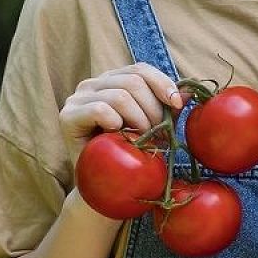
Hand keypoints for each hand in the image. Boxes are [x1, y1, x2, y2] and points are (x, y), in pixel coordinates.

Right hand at [58, 62, 183, 166]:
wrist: (101, 188)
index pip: (140, 69)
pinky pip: (100, 109)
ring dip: (138, 120)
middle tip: (157, 134)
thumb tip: (190, 91)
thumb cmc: (127, 155)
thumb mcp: (151, 127)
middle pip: (133, 81)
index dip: (162, 83)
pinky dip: (116, 123)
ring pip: (120, 95)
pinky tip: (118, 136)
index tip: (178, 105)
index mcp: (112, 81)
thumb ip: (166, 107)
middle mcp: (92, 84)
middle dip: (153, 109)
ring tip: (140, 139)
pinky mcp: (67, 116)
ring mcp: (77, 98)